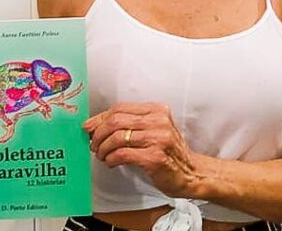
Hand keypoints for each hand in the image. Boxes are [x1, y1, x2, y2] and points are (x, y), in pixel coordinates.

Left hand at [83, 102, 212, 197]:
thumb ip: (131, 124)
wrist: (192, 173)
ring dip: (103, 148)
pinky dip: (111, 159)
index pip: (119, 108)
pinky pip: (122, 154)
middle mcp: (158, 121)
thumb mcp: (155, 130)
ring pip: (116, 137)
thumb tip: (97, 125)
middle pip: (115, 121)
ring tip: (102, 155)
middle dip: (98, 134)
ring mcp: (158, 139)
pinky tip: (110, 162)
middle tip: (94, 144)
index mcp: (157, 110)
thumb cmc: (170, 153)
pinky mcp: (154, 157)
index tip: (89, 127)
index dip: (100, 118)